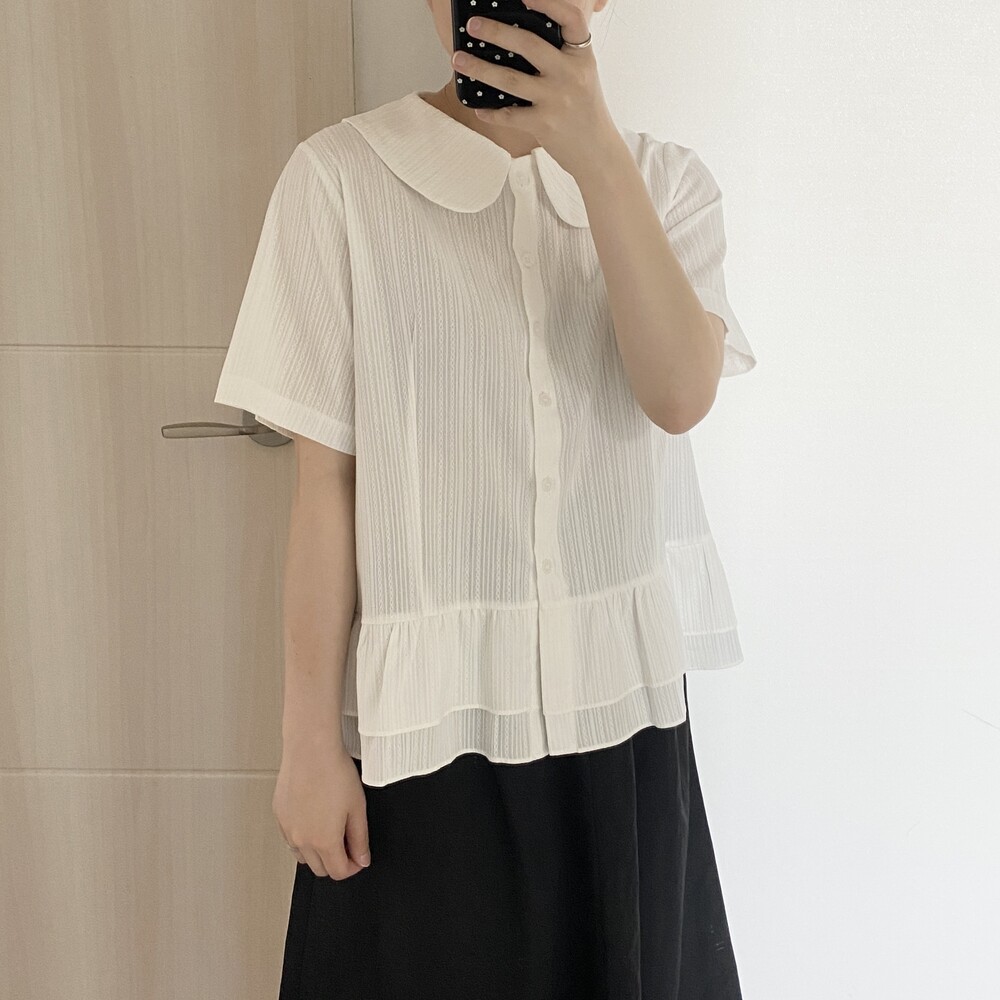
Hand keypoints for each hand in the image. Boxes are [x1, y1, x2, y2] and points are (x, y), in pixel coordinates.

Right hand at [273, 738, 371, 878]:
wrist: (310, 749)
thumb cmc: (334, 772)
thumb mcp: (357, 807)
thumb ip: (360, 839)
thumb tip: (362, 859)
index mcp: (324, 841)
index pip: (338, 872)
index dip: (353, 867)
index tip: (358, 856)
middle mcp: (302, 840)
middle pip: (320, 869)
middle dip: (336, 861)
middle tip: (347, 842)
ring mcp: (288, 829)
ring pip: (303, 856)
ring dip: (318, 852)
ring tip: (330, 830)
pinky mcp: (279, 816)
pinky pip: (290, 838)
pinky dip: (303, 837)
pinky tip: (313, 819)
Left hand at [452, 0, 618, 176]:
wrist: (597, 152)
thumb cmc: (585, 111)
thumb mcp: (582, 74)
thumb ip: (562, 55)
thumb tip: (522, 36)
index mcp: (581, 56)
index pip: (569, 19)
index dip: (547, 3)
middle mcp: (570, 74)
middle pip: (528, 45)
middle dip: (495, 32)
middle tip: (472, 25)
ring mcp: (556, 100)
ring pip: (510, 79)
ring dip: (480, 69)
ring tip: (459, 60)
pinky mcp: (544, 125)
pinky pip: (509, 115)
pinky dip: (491, 112)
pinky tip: (477, 107)